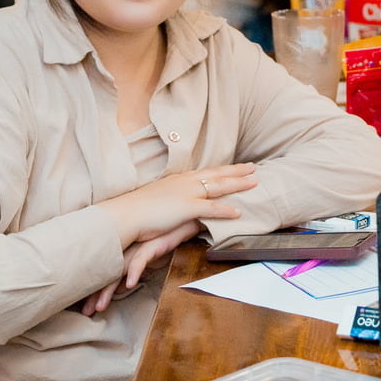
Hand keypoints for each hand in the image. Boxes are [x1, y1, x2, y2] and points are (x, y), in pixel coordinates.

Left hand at [81, 219, 200, 315]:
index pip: (105, 275)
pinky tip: (130, 285)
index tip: (87, 309)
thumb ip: (134, 272)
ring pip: (118, 270)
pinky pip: (141, 259)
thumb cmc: (167, 239)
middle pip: (106, 274)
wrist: (185, 221)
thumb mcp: (149, 260)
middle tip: (86, 312)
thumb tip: (122, 287)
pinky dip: (134, 272)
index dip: (95, 292)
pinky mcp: (152, 243)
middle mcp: (127, 250)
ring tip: (101, 306)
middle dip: (95, 294)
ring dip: (108, 289)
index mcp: (124, 254)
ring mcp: (138, 247)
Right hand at [98, 162, 258, 248]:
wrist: (124, 215)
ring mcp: (186, 194)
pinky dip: (226, 210)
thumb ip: (172, 199)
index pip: (205, 172)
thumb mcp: (157, 199)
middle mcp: (184, 183)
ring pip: (218, 187)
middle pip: (216, 174)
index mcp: (178, 180)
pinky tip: (239, 212)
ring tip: (255, 182)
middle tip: (254, 167)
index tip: (236, 166)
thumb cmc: (136, 210)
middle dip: (237, 171)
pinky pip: (211, 208)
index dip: (222, 169)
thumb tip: (180, 204)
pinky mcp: (185, 207)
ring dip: (238, 184)